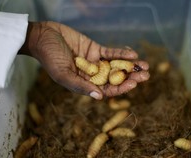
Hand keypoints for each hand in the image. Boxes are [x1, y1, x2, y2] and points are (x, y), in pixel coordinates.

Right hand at [19, 21, 149, 99]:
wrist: (44, 36)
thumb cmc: (49, 57)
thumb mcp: (63, 74)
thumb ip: (80, 86)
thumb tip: (99, 97)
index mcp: (84, 84)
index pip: (106, 90)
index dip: (120, 89)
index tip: (133, 84)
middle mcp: (92, 75)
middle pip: (115, 79)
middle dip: (131, 77)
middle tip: (146, 75)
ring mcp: (95, 62)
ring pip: (116, 66)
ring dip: (131, 66)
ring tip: (146, 65)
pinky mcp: (95, 49)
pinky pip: (111, 53)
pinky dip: (121, 53)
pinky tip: (133, 54)